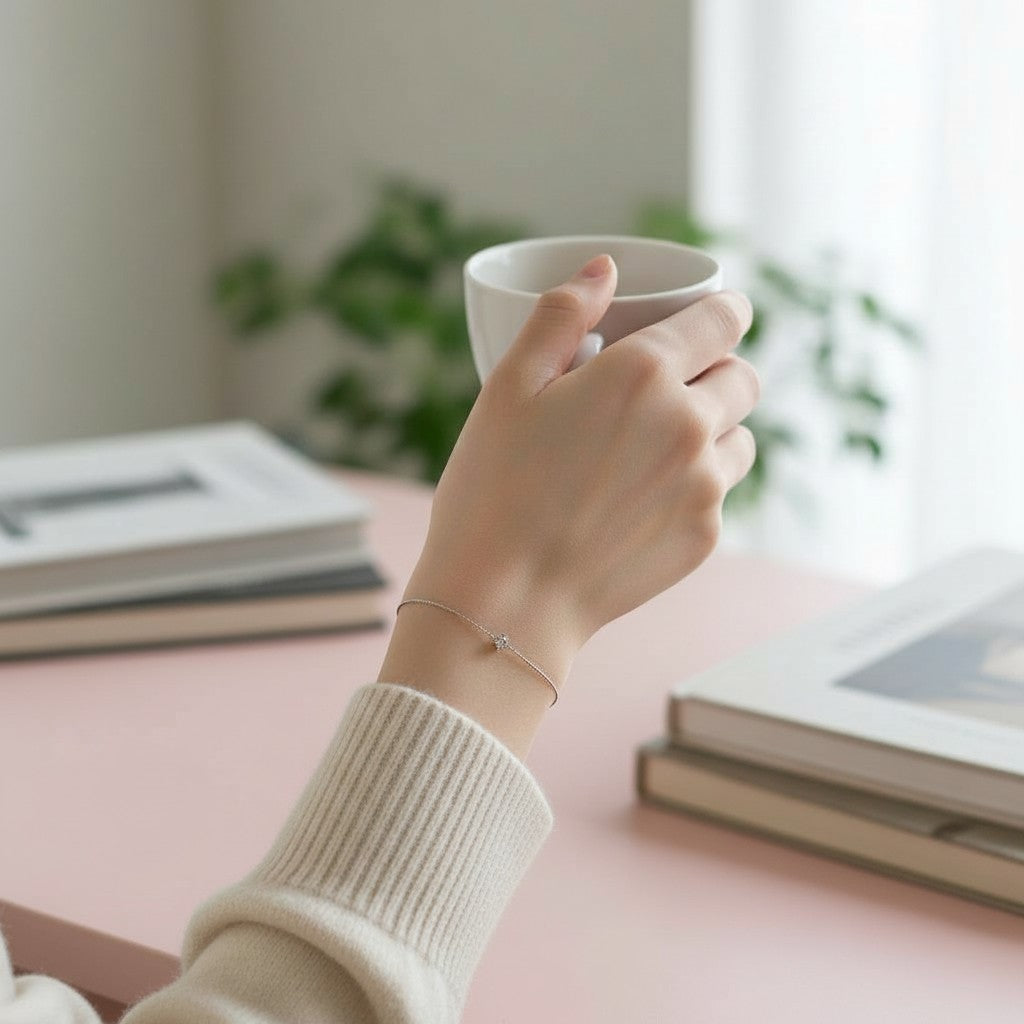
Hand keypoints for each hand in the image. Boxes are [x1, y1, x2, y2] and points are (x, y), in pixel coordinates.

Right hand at [406, 254, 758, 660]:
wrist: (506, 601)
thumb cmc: (493, 490)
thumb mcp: (507, 386)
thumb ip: (559, 315)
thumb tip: (605, 267)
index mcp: (642, 373)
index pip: (724, 318)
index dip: (723, 311)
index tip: (713, 318)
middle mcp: (689, 423)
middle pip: (744, 377)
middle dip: (718, 371)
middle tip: (673, 388)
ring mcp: (704, 485)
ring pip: (741, 437)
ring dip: (714, 430)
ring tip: (657, 450)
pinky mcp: (704, 536)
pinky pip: (720, 493)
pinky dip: (695, 486)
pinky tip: (640, 502)